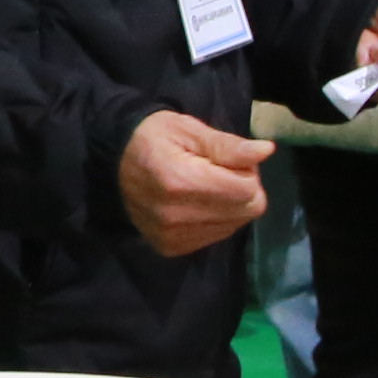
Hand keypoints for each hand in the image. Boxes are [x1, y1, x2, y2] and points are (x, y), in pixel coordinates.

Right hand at [117, 107, 271, 255]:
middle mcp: (175, 216)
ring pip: (234, 226)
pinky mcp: (169, 248)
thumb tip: (266, 151)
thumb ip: (229, 146)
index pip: (248, 190)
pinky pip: (215, 237)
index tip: (227, 159)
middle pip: (246, 211)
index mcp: (181, 181)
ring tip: (205, 188)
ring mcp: (171, 236)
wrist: (112, 162)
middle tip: (218, 172)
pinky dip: (214, 220)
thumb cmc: (154, 138)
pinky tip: (195, 204)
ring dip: (229, 206)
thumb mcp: (190, 130)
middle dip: (242, 189)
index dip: (246, 171)